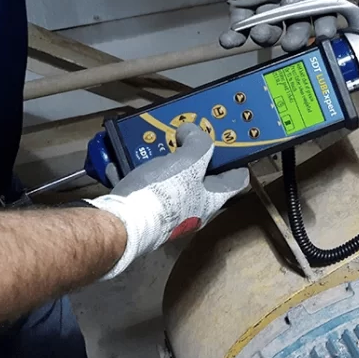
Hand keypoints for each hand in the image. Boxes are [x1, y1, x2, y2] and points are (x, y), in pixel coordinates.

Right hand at [87, 124, 248, 278]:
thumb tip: (192, 132)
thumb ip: (197, 143)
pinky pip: (143, 189)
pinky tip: (125, 160)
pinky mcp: (144, 215)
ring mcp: (168, 215)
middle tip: (186, 137)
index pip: (236, 180)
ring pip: (171, 182)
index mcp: (211, 201)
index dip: (236, 160)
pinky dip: (137, 173)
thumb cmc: (163, 195)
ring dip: (163, 162)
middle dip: (193, 156)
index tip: (229, 144)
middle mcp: (193, 211)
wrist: (122, 225)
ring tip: (156, 144)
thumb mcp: (189, 162)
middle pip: (201, 180)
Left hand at [165, 0, 339, 51]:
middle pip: (298, 21)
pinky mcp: (237, 1)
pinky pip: (240, 25)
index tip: (325, 32)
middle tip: (290, 42)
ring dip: (268, 36)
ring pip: (271, 27)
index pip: (321, 1)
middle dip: (297, 35)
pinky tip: (229, 39)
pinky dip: (235, 37)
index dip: (326, 18)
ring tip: (259, 33)